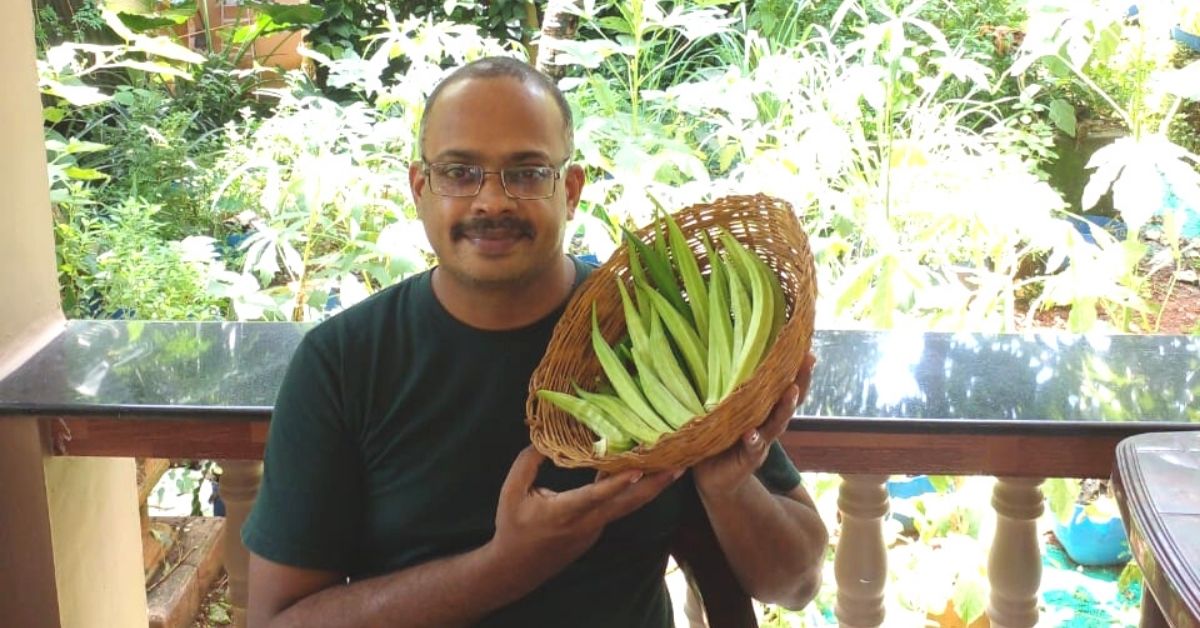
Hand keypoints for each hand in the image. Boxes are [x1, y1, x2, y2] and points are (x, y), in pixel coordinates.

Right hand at [488, 446, 679, 583]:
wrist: (517, 568)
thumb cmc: (513, 527)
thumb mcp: (511, 491)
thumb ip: (528, 462)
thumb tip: (544, 438)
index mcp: (564, 512)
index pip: (594, 496)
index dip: (616, 483)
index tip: (639, 470)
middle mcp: (586, 522)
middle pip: (627, 504)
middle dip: (655, 485)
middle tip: (679, 466)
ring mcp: (594, 528)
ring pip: (627, 506)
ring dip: (652, 488)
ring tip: (675, 468)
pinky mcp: (596, 529)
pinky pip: (618, 507)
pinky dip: (633, 490)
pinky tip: (646, 471)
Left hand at [693, 353, 815, 497]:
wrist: (712, 477)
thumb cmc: (720, 436)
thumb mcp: (727, 409)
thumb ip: (733, 390)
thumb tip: (725, 351)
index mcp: (764, 410)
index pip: (786, 388)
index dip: (798, 371)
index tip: (808, 350)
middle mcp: (767, 424)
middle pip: (789, 402)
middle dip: (800, 382)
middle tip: (808, 362)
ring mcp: (761, 442)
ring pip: (776, 424)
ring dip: (784, 409)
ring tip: (789, 393)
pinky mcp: (747, 459)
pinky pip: (752, 449)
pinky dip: (753, 441)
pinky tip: (751, 433)